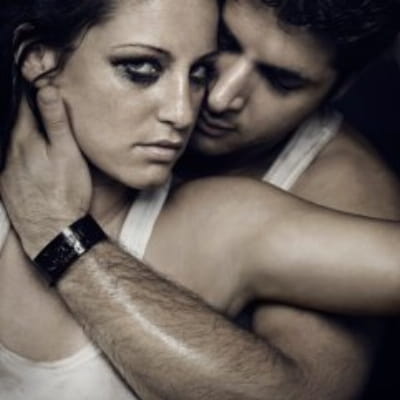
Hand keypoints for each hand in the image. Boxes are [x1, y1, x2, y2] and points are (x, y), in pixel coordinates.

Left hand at [0, 86, 91, 257]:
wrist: (54, 232)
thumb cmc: (67, 192)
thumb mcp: (68, 154)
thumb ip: (56, 122)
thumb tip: (46, 89)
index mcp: (26, 141)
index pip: (23, 107)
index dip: (31, 93)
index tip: (37, 82)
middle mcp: (10, 153)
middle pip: (16, 125)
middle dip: (27, 114)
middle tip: (40, 106)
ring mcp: (6, 171)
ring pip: (12, 144)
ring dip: (24, 136)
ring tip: (40, 137)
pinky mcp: (7, 187)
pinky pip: (9, 163)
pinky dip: (19, 156)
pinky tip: (33, 162)